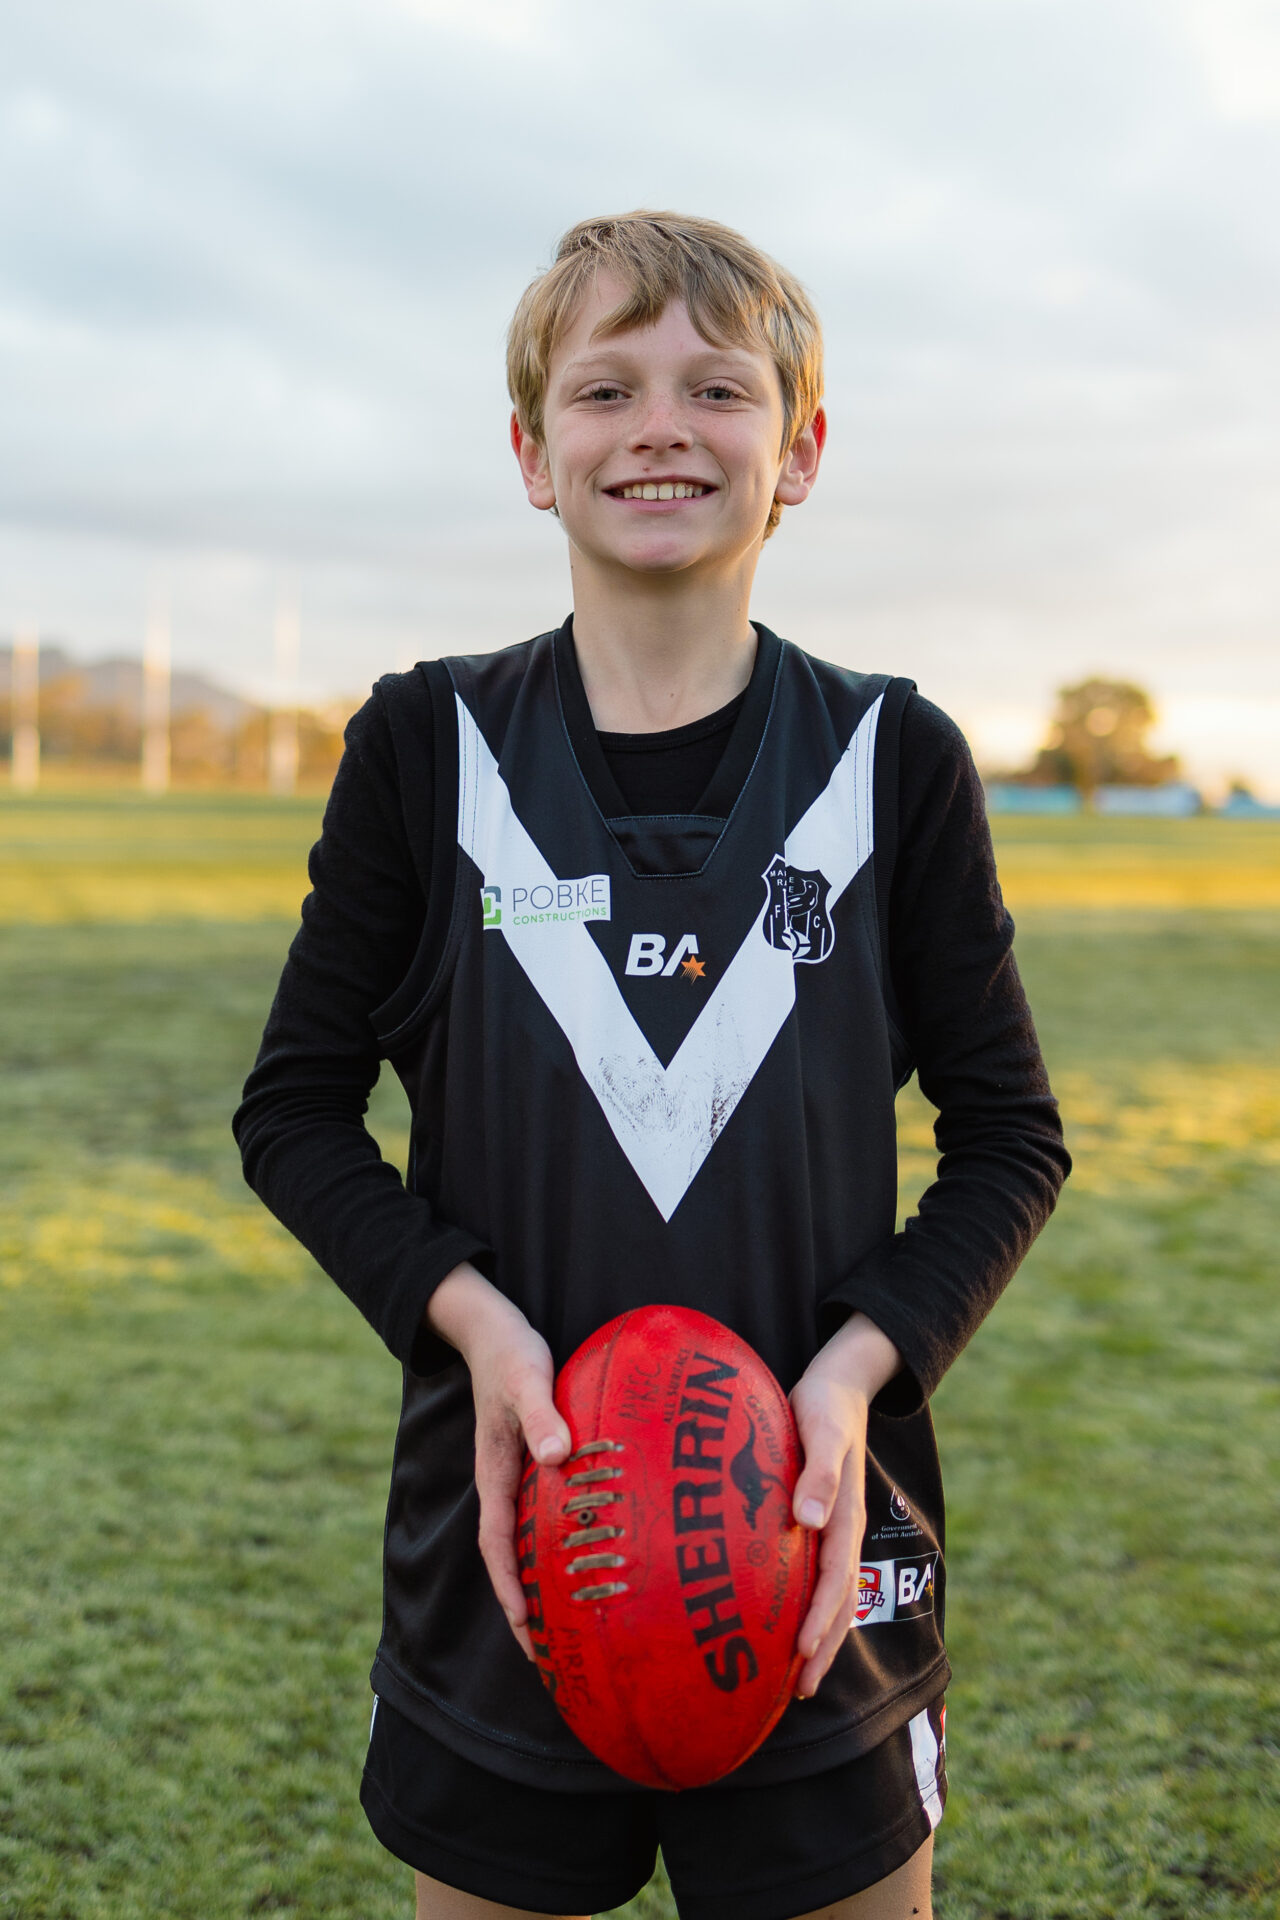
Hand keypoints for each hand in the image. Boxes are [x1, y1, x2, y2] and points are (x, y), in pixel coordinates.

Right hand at [426, 1264, 570, 1658]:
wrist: (495, 1330)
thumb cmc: (512, 1355)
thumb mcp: (527, 1380)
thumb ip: (542, 1415)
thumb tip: (557, 1457)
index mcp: (496, 1474)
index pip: (498, 1546)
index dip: (510, 1589)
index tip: (528, 1629)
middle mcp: (506, 1483)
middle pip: (511, 1557)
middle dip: (526, 1604)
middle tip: (551, 1653)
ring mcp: (521, 1475)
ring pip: (528, 1540)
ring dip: (544, 1579)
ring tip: (572, 1621)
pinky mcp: (539, 1462)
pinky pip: (546, 1516)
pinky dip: (558, 1543)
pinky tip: (589, 1554)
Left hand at [789, 1312, 900, 1698]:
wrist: (837, 1385)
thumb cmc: (824, 1406)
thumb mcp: (822, 1430)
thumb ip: (820, 1473)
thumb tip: (810, 1520)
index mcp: (845, 1516)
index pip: (834, 1580)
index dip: (819, 1619)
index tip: (799, 1654)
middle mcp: (843, 1531)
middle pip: (838, 1602)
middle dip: (822, 1647)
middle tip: (801, 1692)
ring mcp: (835, 1530)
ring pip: (832, 1596)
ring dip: (819, 1637)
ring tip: (799, 1680)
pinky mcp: (821, 1523)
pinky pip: (820, 1577)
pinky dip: (810, 1609)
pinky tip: (789, 1628)